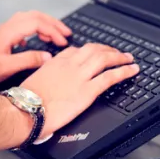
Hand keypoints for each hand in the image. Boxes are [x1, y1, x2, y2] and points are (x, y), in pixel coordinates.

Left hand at [0, 11, 71, 88]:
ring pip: (29, 19)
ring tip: (56, 35)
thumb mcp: (5, 67)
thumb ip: (28, 60)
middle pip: (34, 16)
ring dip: (44, 24)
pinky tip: (38, 40)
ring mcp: (4, 31)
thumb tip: (48, 56)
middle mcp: (7, 27)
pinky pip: (23, 25)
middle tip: (66, 33)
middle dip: (52, 23)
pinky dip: (35, 28)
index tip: (63, 42)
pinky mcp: (2, 37)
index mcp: (9, 32)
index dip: (53, 31)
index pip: (36, 23)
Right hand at [20, 43, 138, 137]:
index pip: (77, 50)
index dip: (90, 51)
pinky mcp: (87, 91)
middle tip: (117, 52)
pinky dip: (124, 71)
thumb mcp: (35, 77)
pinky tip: (132, 70)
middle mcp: (70, 64)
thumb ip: (47, 73)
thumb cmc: (27, 98)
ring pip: (105, 59)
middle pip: (94, 50)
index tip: (96, 53)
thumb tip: (51, 77)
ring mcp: (80, 76)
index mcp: (57, 61)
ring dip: (119, 57)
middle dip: (108, 49)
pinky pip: (110, 77)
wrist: (28, 109)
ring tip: (129, 58)